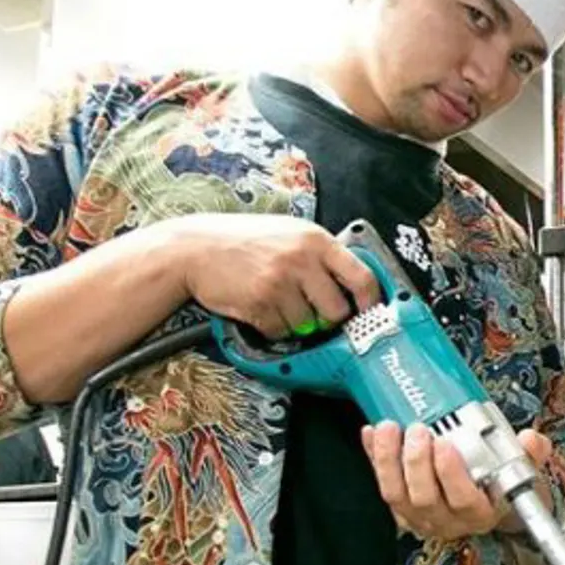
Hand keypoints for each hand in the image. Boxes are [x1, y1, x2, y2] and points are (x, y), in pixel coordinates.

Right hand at [170, 214, 381, 338]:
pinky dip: (273, 328)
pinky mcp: (259, 303)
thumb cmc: (244, 240)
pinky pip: (281, 332)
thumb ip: (322, 254)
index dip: (370, 303)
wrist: (194, 247)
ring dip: (296, 323)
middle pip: (337, 311)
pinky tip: (261, 307)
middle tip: (312, 311)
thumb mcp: (291, 233)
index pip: (363, 278)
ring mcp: (280, 282)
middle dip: (327, 319)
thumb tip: (355, 283)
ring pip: (308, 325)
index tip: (368, 313)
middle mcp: (302, 259)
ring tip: (278, 302)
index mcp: (317, 240)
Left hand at [362, 421, 554, 540]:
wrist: (482, 503)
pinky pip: (381, 484)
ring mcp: (419, 517)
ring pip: (396, 495)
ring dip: (389, 460)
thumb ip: (529, 454)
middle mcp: (447, 521)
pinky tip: (373, 435)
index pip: (464, 501)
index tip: (446, 444)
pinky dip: (374, 458)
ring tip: (390, 428)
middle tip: (418, 430)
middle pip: (424, 498)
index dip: (451, 474)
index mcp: (479, 514)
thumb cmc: (496, 487)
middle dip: (416, 462)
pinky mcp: (399, 508)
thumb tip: (531, 440)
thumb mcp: (519, 471)